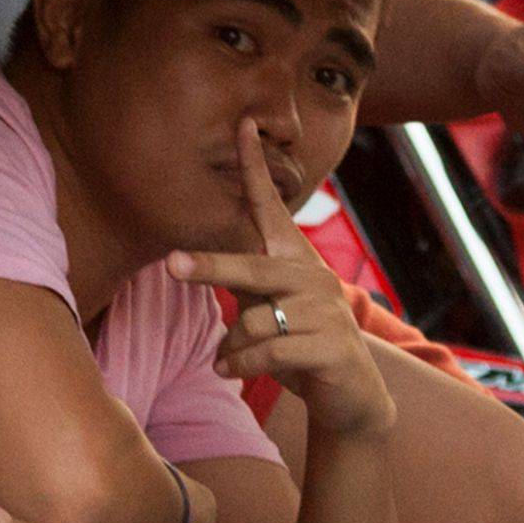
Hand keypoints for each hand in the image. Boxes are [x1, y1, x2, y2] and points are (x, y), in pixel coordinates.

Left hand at [172, 128, 394, 440]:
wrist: (351, 396)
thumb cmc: (300, 347)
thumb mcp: (270, 311)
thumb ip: (244, 285)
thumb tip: (191, 264)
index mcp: (295, 261)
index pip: (272, 207)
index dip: (256, 168)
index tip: (243, 126)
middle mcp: (313, 277)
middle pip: (251, 268)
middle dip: (210, 267)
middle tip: (172, 264)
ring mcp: (326, 311)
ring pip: (252, 322)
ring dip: (232, 346)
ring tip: (229, 359)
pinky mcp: (330, 346)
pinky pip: (267, 352)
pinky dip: (240, 364)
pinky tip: (229, 370)